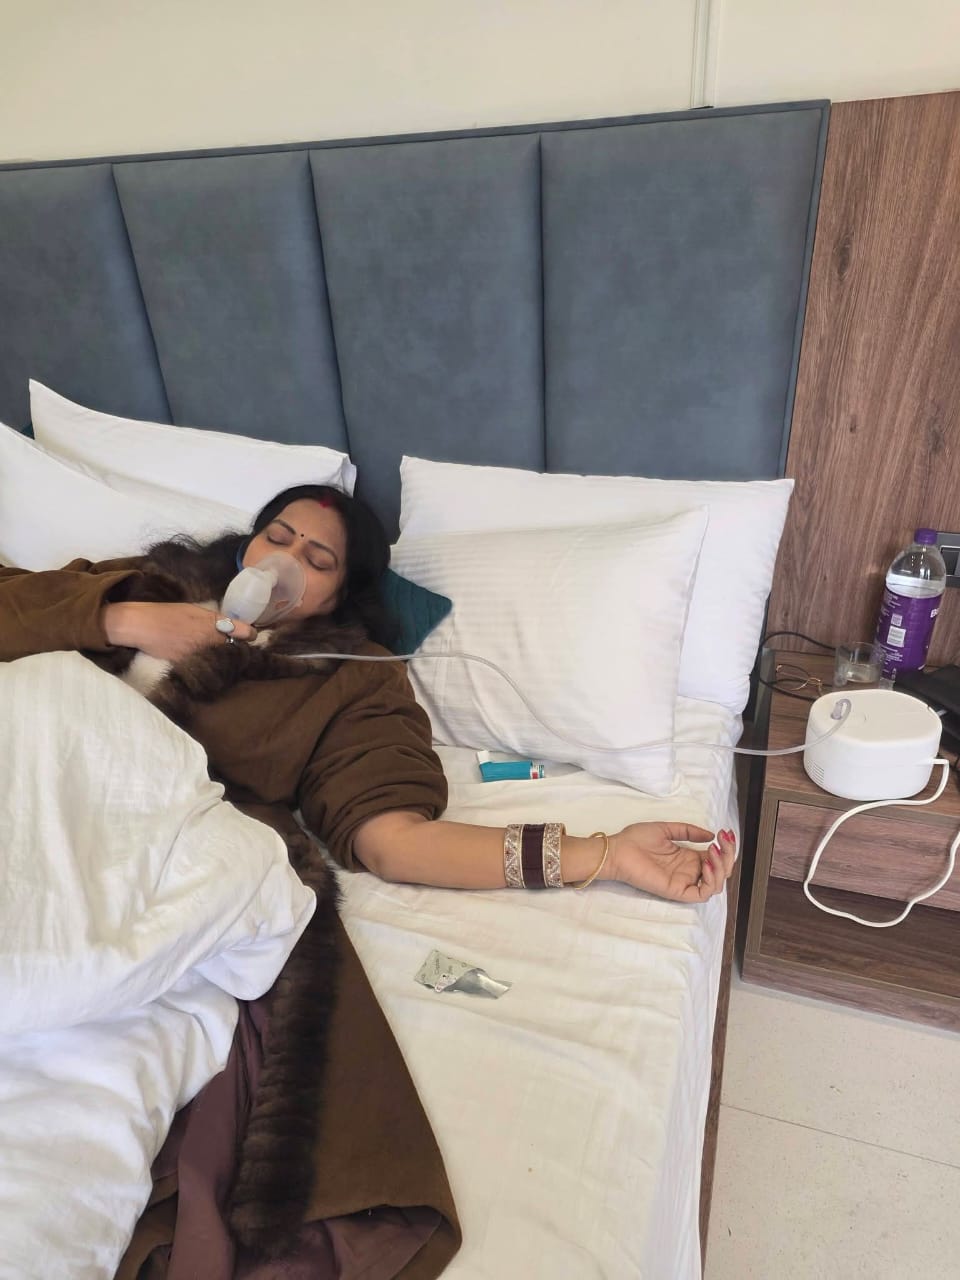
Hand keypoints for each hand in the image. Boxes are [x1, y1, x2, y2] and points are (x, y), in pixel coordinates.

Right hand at [102, 602, 255, 662]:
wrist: (142, 625)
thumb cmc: (166, 613)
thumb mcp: (193, 609)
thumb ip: (213, 619)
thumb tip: (229, 625)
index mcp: (213, 622)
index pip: (244, 631)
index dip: (250, 635)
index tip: (251, 636)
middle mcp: (210, 638)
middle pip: (236, 648)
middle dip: (240, 649)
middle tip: (240, 649)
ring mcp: (200, 652)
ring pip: (222, 659)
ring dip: (226, 659)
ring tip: (227, 658)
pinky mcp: (189, 664)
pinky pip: (206, 666)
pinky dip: (209, 666)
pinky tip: (209, 665)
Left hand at [608, 823, 735, 902]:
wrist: (618, 850)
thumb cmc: (636, 839)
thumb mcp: (667, 829)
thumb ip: (689, 831)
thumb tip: (711, 835)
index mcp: (688, 858)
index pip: (716, 858)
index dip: (726, 848)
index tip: (726, 832)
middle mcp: (689, 871)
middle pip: (721, 871)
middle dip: (728, 855)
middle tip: (724, 840)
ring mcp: (684, 881)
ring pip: (716, 884)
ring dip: (722, 867)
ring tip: (714, 851)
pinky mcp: (677, 891)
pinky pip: (701, 893)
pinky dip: (710, 880)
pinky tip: (706, 863)